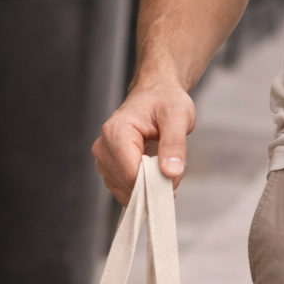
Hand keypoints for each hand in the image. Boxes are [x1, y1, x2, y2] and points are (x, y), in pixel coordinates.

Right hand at [92, 78, 195, 204]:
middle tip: (173, 168)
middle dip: (154, 183)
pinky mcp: (109, 168)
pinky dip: (142, 186)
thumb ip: (175, 144)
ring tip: (163, 163)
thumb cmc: (165, 100)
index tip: (174, 178)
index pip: (131, 173)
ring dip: (149, 185)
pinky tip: (154, 171)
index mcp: (117, 131)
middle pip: (128, 183)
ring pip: (126, 190)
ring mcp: (104, 159)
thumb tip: (171, 172)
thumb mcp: (178, 116)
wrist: (156, 94)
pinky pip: (125, 189)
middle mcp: (104, 146)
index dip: (155, 182)